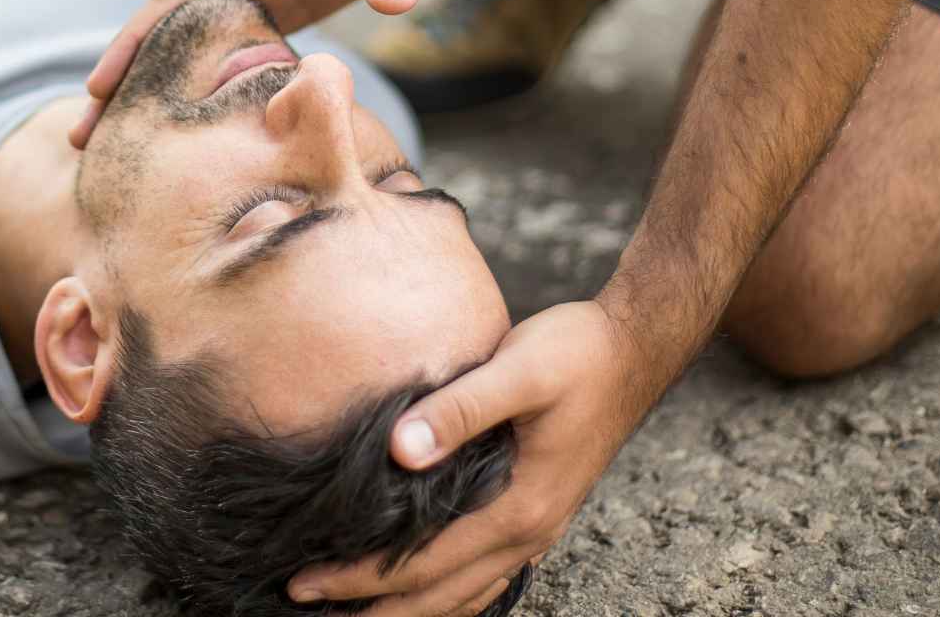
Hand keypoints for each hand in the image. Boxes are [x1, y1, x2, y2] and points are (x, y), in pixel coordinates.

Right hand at [69, 0, 446, 147]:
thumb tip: (392, 3)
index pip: (176, 9)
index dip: (135, 46)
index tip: (97, 89)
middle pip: (158, 32)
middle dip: (117, 81)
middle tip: (81, 140)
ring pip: (177, 46)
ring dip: (143, 88)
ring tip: (110, 143)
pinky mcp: (271, 9)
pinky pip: (211, 54)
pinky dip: (184, 84)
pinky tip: (180, 124)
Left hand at [286, 301, 662, 616]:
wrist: (634, 349)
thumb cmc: (578, 353)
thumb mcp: (519, 369)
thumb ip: (460, 409)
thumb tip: (399, 450)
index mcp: (519, 507)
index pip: (423, 564)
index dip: (360, 578)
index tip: (304, 580)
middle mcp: (529, 532)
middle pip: (440, 597)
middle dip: (372, 609)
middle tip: (305, 603)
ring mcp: (536, 528)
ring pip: (464, 594)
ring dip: (407, 608)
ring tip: (351, 612)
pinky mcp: (536, 513)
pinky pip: (484, 575)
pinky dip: (443, 592)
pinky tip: (414, 587)